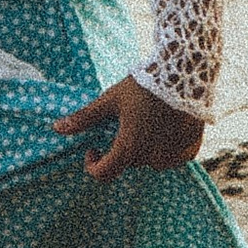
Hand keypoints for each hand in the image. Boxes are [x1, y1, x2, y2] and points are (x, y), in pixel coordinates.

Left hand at [54, 75, 204, 182]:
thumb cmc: (143, 86)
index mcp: (129, 147)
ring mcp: (173, 156)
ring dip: (143, 148)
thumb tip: (56, 128)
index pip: (104, 173)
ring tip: (146, 121)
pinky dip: (166, 147)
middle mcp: (152, 158)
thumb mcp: (110, 100)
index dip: (92, 164)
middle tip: (124, 122)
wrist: (186, 73)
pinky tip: (165, 127)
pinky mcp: (191, 149)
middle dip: (120, 147)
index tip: (92, 148)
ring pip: (150, 160)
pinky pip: (172, 157)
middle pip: (127, 162)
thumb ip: (85, 118)